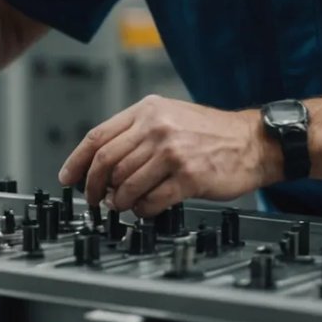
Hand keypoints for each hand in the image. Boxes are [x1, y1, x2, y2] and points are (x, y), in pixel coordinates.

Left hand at [58, 95, 278, 217]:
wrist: (253, 142)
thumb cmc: (212, 133)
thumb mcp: (171, 116)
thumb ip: (138, 132)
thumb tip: (103, 162)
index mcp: (148, 111)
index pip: (98, 136)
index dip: (77, 161)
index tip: (68, 178)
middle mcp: (157, 128)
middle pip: (106, 163)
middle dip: (94, 188)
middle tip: (94, 201)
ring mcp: (172, 152)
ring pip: (125, 184)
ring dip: (119, 202)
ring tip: (122, 205)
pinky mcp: (188, 177)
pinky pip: (150, 201)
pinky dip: (142, 210)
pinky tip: (145, 209)